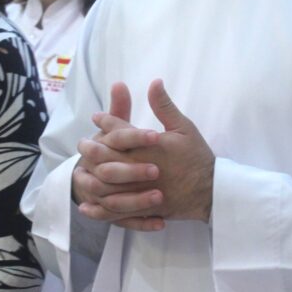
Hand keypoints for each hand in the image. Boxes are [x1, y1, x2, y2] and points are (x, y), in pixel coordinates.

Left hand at [75, 80, 214, 229]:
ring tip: (80, 171)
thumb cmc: (198, 157)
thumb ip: (165, 106)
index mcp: (149, 146)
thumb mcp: (184, 127)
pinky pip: (115, 210)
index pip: (119, 131)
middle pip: (106, 156)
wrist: (211, 190)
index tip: (96, 117)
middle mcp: (140, 166)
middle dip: (91, 148)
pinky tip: (87, 204)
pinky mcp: (142, 208)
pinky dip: (99, 208)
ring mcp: (140, 189)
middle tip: (82, 143)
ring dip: (91, 176)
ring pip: (106, 184)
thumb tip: (154, 82)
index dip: (105, 122)